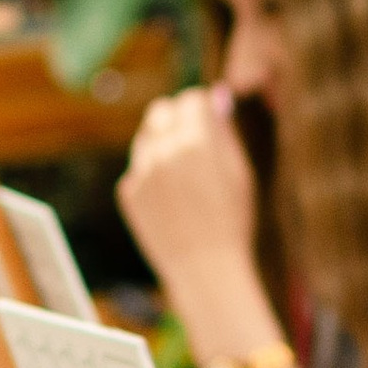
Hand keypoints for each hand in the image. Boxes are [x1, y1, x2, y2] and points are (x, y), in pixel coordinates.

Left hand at [119, 88, 261, 297]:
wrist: (205, 270)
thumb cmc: (232, 221)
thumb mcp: (240, 172)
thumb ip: (225, 132)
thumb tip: (216, 97)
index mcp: (198, 141)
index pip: (192, 99)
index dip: (202, 108)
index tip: (207, 118)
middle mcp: (165, 150)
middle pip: (162, 111)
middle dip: (176, 119)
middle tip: (190, 138)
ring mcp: (142, 171)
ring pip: (147, 138)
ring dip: (163, 147)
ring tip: (184, 180)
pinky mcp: (128, 192)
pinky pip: (139, 170)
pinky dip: (152, 177)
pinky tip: (171, 203)